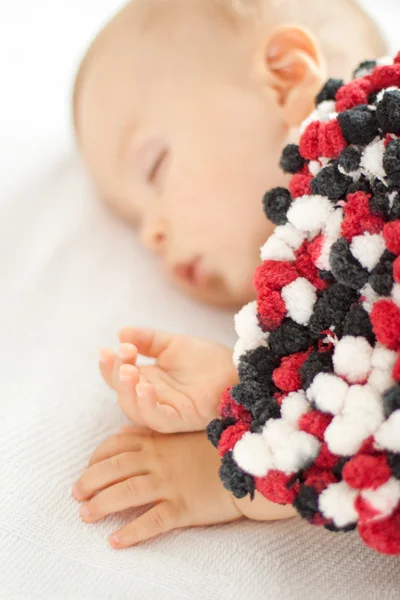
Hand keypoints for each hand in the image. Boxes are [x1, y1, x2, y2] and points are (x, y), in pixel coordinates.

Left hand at [72, 428, 241, 547]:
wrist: (247, 467)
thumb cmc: (215, 450)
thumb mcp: (182, 434)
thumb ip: (152, 434)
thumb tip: (123, 433)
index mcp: (158, 441)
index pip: (116, 445)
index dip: (96, 458)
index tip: (87, 469)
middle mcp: (159, 460)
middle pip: (114, 468)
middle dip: (90, 481)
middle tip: (76, 495)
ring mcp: (170, 483)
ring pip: (126, 493)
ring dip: (101, 505)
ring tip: (86, 515)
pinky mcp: (183, 507)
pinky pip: (152, 521)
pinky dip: (131, 532)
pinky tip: (115, 541)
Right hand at [99, 327, 237, 432]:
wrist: (238, 368)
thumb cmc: (208, 359)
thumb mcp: (174, 344)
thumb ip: (149, 339)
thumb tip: (121, 333)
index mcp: (148, 380)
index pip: (118, 377)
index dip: (110, 365)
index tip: (109, 348)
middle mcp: (153, 398)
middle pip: (122, 394)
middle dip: (116, 375)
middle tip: (124, 355)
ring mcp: (166, 410)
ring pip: (135, 410)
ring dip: (127, 391)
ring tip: (130, 370)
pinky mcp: (181, 419)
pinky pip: (158, 419)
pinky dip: (147, 406)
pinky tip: (146, 387)